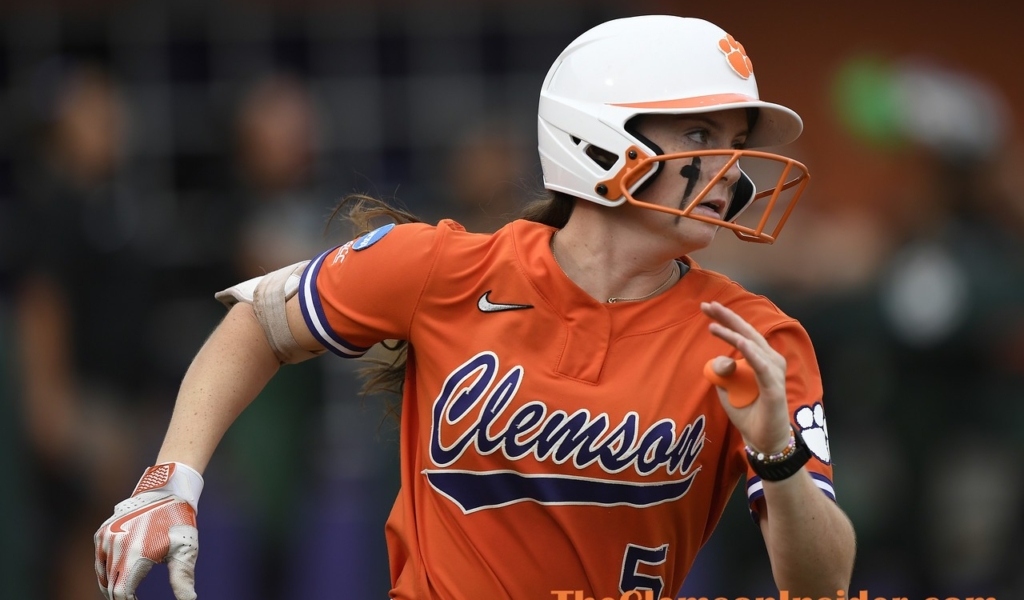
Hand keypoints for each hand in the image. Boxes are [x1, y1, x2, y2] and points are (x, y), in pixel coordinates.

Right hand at [94, 463, 203, 599]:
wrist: (166, 491)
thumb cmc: (179, 522)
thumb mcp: (185, 550)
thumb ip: (183, 579)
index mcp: (135, 553)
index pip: (122, 592)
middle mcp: (116, 546)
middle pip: (110, 586)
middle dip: (121, 596)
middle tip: (134, 599)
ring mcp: (106, 538)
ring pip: (102, 574)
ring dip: (112, 586)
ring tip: (127, 593)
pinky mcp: (102, 532)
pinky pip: (99, 559)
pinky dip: (106, 571)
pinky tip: (118, 576)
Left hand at [700, 301, 790, 453]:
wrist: (762, 439)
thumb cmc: (747, 411)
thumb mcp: (725, 389)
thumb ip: (720, 373)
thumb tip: (719, 360)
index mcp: (758, 358)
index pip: (741, 332)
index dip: (725, 318)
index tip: (705, 306)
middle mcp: (769, 361)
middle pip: (747, 333)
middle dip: (727, 317)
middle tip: (707, 304)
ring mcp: (773, 373)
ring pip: (753, 346)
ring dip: (733, 334)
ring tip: (712, 326)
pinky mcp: (774, 388)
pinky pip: (761, 367)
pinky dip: (751, 353)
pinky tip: (741, 342)